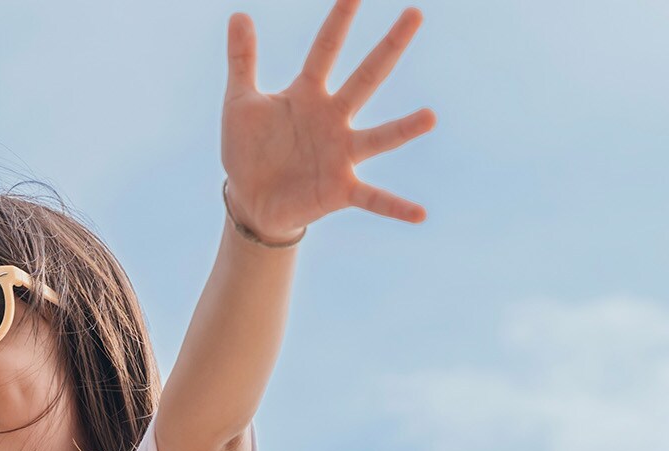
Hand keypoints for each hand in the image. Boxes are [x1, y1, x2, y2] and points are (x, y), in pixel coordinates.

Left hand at [220, 0, 435, 241]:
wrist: (249, 198)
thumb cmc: (249, 147)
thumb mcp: (240, 102)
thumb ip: (242, 60)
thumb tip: (238, 14)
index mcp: (308, 94)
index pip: (325, 49)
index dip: (338, 21)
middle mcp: (333, 118)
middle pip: (365, 78)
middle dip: (388, 47)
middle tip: (414, 14)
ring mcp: (341, 153)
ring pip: (378, 138)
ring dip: (403, 129)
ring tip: (430, 117)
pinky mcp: (341, 188)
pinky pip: (373, 198)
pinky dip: (395, 206)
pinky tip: (420, 214)